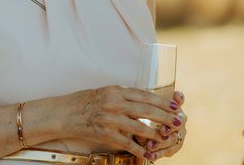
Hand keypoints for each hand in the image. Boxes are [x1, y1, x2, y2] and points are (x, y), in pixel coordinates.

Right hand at [67, 86, 184, 158]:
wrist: (65, 113)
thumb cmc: (85, 101)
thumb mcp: (106, 92)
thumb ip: (123, 95)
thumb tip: (143, 100)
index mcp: (117, 90)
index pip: (145, 95)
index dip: (162, 101)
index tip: (175, 105)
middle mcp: (115, 102)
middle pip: (147, 109)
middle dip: (165, 116)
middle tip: (178, 120)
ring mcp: (111, 118)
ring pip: (140, 126)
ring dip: (156, 133)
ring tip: (167, 136)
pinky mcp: (106, 133)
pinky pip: (127, 142)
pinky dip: (139, 148)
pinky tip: (148, 152)